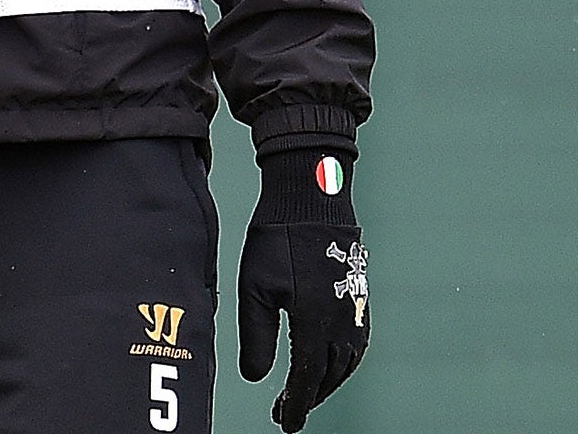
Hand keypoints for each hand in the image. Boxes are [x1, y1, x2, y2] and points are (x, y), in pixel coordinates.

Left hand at [237, 152, 368, 430]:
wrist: (312, 203)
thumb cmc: (278, 240)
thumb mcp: (256, 288)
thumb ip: (256, 335)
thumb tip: (255, 377)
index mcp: (316, 323)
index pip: (307, 378)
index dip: (296, 405)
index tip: (284, 424)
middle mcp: (342, 324)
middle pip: (328, 377)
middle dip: (308, 398)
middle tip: (286, 414)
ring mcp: (356, 313)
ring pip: (345, 365)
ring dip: (325, 384)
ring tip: (303, 395)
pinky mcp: (360, 300)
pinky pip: (355, 346)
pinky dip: (341, 365)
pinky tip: (328, 366)